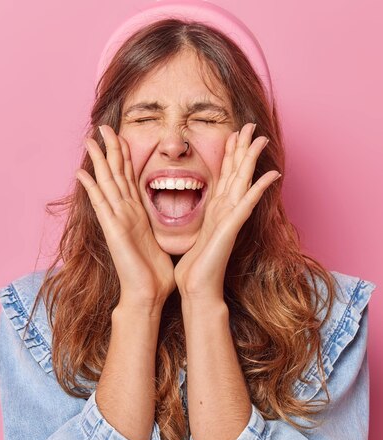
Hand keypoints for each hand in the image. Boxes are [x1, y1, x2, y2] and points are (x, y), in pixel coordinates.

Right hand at [76, 125, 175, 308]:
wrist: (148, 295)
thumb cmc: (156, 275)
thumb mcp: (162, 243)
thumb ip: (161, 229)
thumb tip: (176, 222)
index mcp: (137, 216)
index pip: (129, 180)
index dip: (125, 158)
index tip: (122, 137)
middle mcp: (124, 215)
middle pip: (115, 175)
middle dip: (110, 150)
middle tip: (103, 128)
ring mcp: (117, 221)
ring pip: (106, 184)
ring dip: (98, 161)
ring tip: (90, 140)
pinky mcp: (113, 230)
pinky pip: (101, 204)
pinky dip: (91, 188)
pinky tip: (82, 172)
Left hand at [174, 122, 280, 302]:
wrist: (197, 287)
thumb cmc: (195, 267)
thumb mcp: (196, 236)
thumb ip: (202, 221)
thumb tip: (198, 212)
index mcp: (216, 211)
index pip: (225, 176)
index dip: (230, 155)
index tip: (233, 133)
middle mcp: (226, 212)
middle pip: (237, 174)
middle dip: (243, 148)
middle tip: (250, 125)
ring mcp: (231, 219)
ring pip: (243, 182)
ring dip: (252, 160)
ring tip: (261, 140)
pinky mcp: (231, 228)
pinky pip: (247, 203)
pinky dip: (259, 188)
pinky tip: (271, 174)